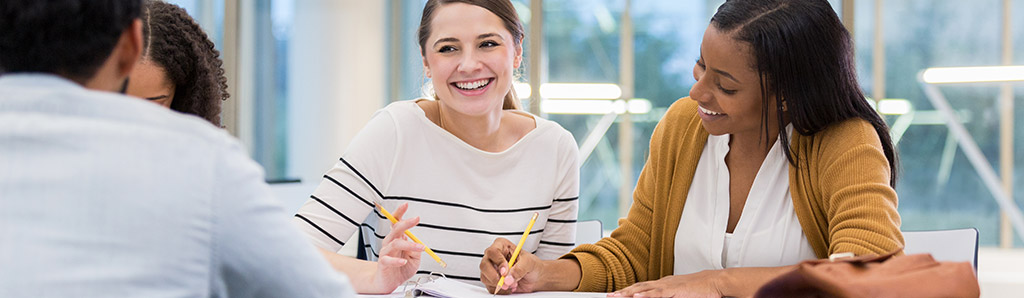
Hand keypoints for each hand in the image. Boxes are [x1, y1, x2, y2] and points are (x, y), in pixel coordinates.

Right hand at [368, 203, 423, 292]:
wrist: (390, 283)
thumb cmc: (402, 269)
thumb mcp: (415, 259)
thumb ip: (416, 250)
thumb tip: (418, 244)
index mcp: (398, 238)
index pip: (397, 222)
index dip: (400, 212)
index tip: (406, 204)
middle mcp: (390, 243)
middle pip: (396, 229)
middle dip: (406, 222)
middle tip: (416, 219)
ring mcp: (386, 252)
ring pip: (395, 243)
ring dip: (409, 244)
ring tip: (421, 247)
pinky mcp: (383, 263)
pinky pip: (387, 259)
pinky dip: (396, 260)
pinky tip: (403, 261)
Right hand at [480, 238, 543, 293]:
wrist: (536, 277)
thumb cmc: (532, 265)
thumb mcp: (529, 263)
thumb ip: (519, 269)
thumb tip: (508, 278)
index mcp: (502, 246)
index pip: (493, 252)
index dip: (498, 262)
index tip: (505, 271)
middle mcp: (494, 257)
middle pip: (484, 265)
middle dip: (494, 276)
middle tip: (505, 282)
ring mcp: (492, 269)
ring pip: (485, 277)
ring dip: (499, 284)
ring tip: (512, 284)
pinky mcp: (492, 280)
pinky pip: (489, 287)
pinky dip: (500, 290)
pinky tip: (510, 288)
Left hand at [608, 270, 723, 297]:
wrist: (713, 282)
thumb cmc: (699, 290)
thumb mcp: (678, 295)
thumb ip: (666, 297)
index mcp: (662, 284)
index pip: (641, 287)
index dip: (627, 291)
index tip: (616, 295)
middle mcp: (662, 283)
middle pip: (638, 287)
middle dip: (622, 292)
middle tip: (609, 296)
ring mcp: (667, 285)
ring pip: (643, 289)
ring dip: (628, 293)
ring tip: (616, 297)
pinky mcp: (675, 290)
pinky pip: (657, 293)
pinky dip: (645, 294)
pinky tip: (635, 296)